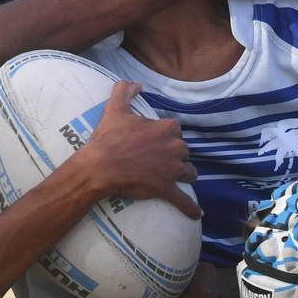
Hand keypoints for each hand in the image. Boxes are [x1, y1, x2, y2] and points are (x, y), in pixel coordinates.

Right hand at [84, 81, 200, 218]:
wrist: (100, 166)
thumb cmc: (108, 138)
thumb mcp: (115, 109)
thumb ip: (125, 91)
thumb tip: (135, 83)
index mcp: (166, 128)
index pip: (177, 131)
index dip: (169, 137)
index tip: (158, 142)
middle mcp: (175, 148)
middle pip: (185, 152)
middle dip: (177, 157)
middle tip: (163, 161)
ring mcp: (172, 170)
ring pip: (189, 173)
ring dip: (185, 176)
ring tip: (177, 179)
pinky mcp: (166, 189)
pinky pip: (184, 201)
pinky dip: (191, 208)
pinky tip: (197, 214)